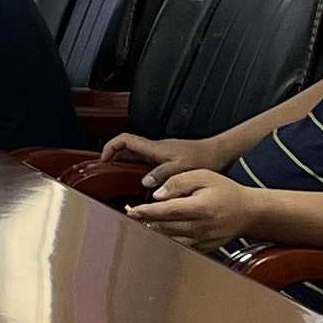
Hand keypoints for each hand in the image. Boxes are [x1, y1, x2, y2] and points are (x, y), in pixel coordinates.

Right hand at [101, 128, 221, 175]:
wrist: (219, 153)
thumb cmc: (204, 158)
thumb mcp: (181, 168)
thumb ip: (161, 175)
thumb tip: (145, 182)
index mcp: (156, 148)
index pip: (125, 140)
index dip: (110, 147)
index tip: (103, 159)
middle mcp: (156, 148)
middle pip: (127, 147)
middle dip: (114, 156)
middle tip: (107, 169)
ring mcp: (161, 153)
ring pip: (136, 155)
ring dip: (126, 163)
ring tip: (121, 178)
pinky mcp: (168, 159)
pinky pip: (147, 162)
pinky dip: (139, 169)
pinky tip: (144, 182)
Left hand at [129, 168, 262, 247]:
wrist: (249, 213)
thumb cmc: (226, 192)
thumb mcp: (203, 176)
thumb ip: (178, 182)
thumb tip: (157, 195)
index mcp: (201, 208)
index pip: (167, 211)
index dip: (146, 212)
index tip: (132, 211)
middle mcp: (201, 228)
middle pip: (164, 227)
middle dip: (145, 221)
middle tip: (131, 215)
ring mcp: (202, 241)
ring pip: (168, 238)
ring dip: (152, 231)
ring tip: (141, 222)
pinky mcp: (202, 248)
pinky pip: (178, 246)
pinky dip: (165, 239)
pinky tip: (157, 230)